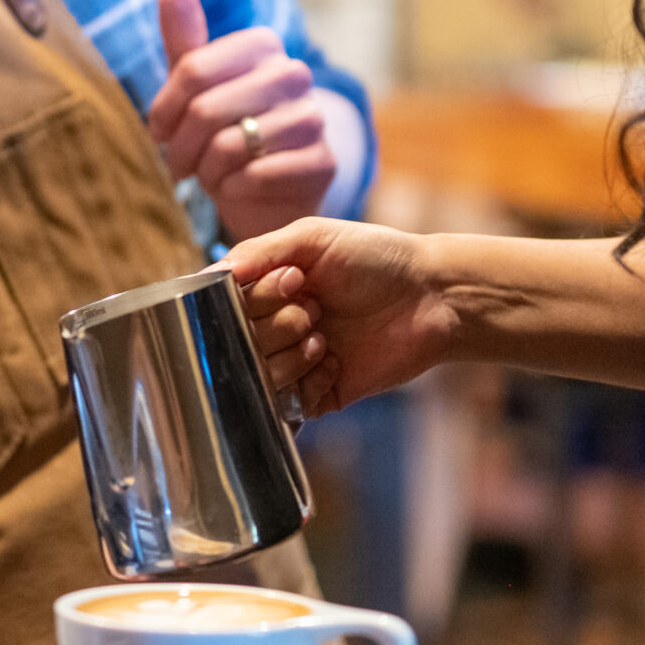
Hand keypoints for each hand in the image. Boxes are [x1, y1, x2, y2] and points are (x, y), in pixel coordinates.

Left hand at [148, 0, 337, 241]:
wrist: (265, 191)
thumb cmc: (224, 130)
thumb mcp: (196, 86)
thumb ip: (184, 39)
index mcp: (263, 45)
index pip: (192, 71)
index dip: (164, 110)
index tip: (159, 133)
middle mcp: (294, 74)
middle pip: (205, 110)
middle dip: (181, 147)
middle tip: (180, 164)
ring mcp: (313, 118)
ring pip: (229, 146)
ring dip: (207, 171)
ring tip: (210, 174)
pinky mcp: (322, 162)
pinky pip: (256, 177)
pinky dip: (233, 189)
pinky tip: (236, 188)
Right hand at [225, 218, 459, 416]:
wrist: (433, 296)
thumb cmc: (376, 257)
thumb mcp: (314, 237)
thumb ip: (260, 251)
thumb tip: (211, 275)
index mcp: (267, 290)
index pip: (226, 306)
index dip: (255, 300)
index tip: (293, 282)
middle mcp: (275, 327)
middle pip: (239, 343)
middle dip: (277, 326)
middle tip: (315, 309)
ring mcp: (296, 363)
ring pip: (260, 377)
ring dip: (291, 356)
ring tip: (324, 338)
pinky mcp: (321, 395)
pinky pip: (291, 406)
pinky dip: (309, 383)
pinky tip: (335, 362)